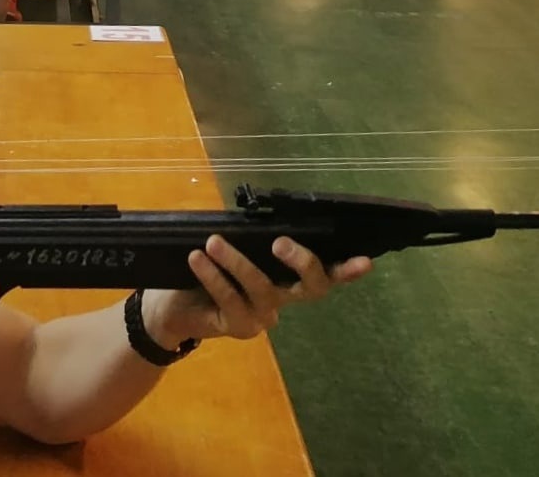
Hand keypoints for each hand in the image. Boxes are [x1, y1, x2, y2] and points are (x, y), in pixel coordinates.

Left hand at [145, 237, 371, 346]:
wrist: (172, 305)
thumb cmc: (207, 269)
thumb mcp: (230, 247)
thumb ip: (248, 235)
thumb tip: (256, 210)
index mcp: (288, 278)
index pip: (325, 273)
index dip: (347, 270)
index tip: (365, 260)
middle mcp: (283, 300)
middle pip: (310, 288)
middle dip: (302, 263)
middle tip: (280, 241)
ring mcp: (262, 317)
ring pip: (262, 289)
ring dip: (238, 262)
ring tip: (214, 242)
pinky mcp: (238, 327)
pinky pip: (230, 299)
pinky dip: (213, 276)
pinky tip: (197, 258)